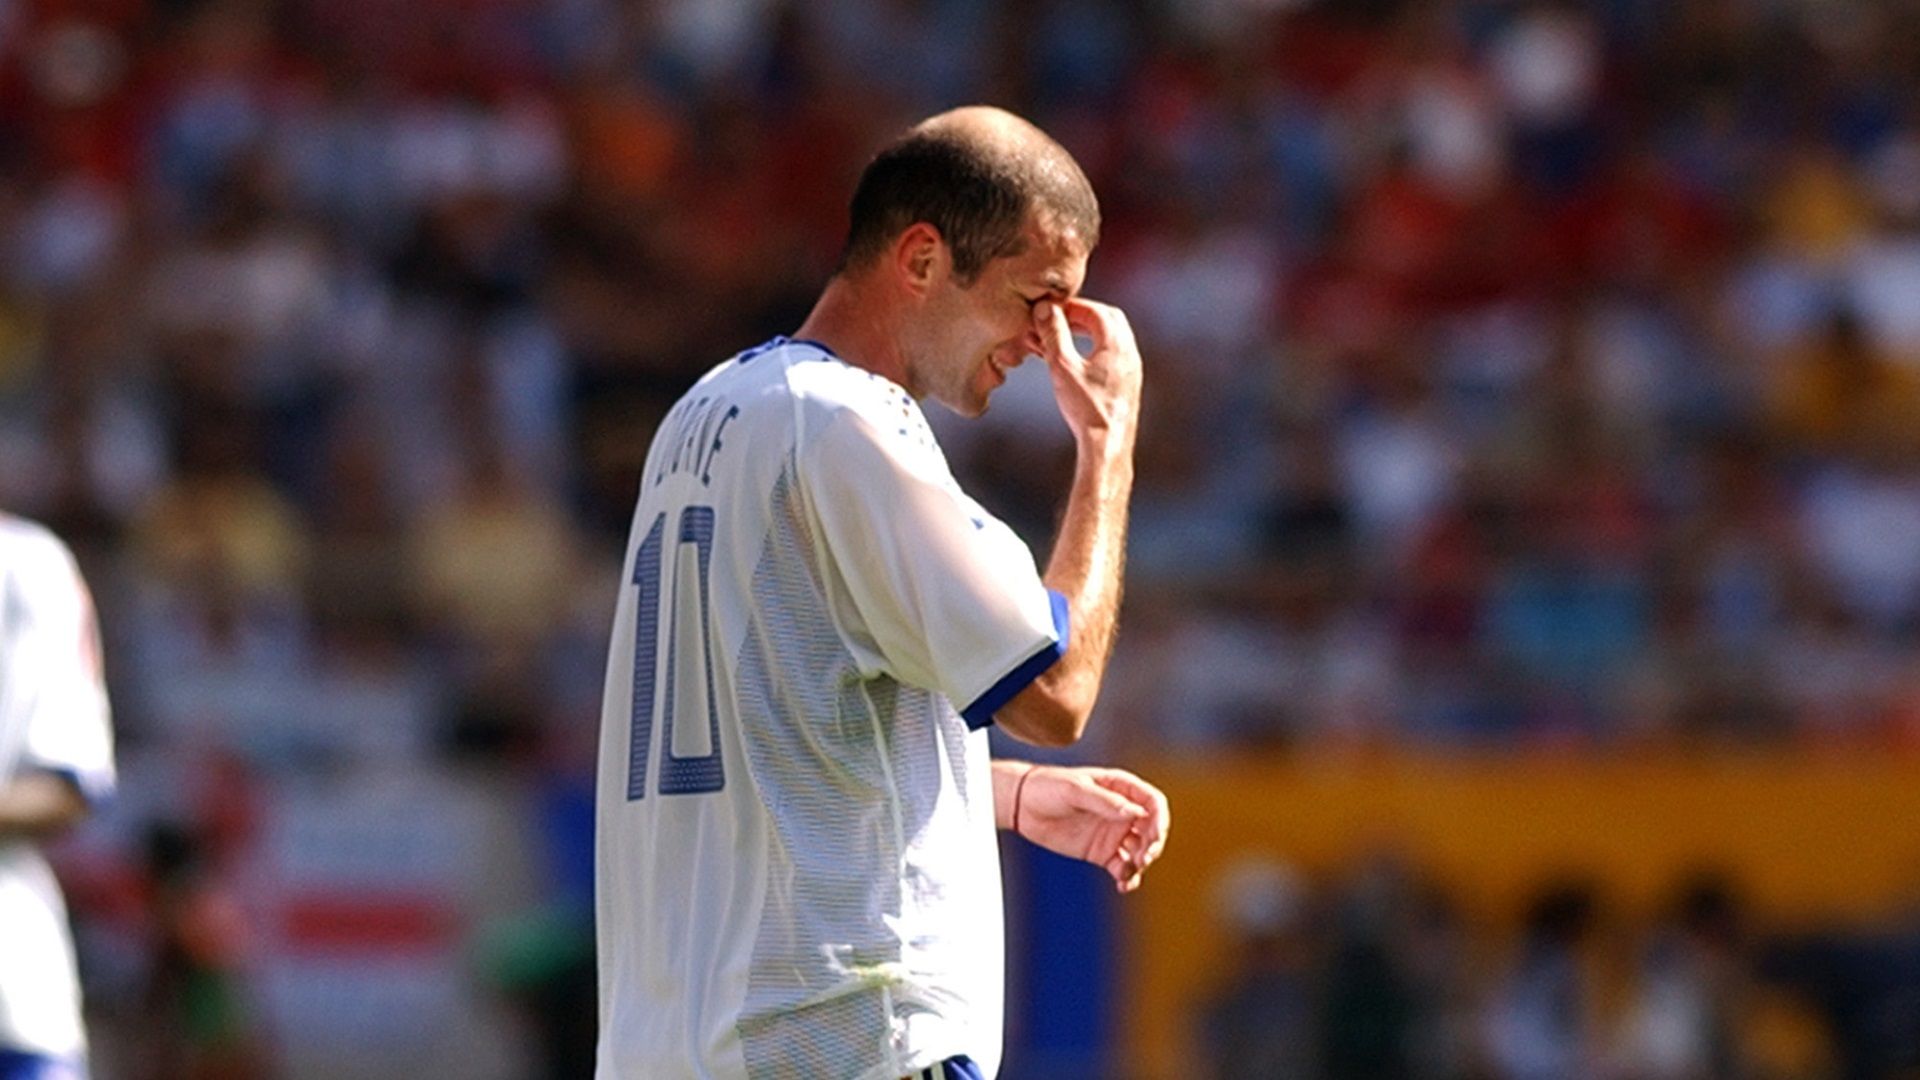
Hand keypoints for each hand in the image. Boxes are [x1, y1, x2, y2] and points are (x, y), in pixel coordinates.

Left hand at [1012, 765, 1169, 893]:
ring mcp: (1113, 833)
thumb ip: (1105, 801)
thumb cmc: (1047, 787)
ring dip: (1141, 862)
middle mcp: (1122, 811)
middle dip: (1153, 845)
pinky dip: (1129, 878)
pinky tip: (1123, 885)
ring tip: (1128, 872)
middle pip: (1152, 829)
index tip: (1154, 835)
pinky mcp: (1102, 853)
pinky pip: (1123, 867)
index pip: (1152, 802)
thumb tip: (1135, 813)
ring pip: (1140, 850)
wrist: (1021, 806)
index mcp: (1120, 788)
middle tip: (1143, 858)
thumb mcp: (1075, 790)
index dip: (1159, 818)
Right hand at [1034, 298, 1141, 449]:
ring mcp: (1132, 369)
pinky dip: (1095, 348)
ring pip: (1112, 337)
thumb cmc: (1087, 409)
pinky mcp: (1128, 384)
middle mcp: (1130, 353)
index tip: (1052, 310)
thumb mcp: (1062, 366)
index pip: (1096, 311)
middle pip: (1109, 319)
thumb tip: (1046, 310)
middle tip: (1060, 319)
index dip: (1072, 307)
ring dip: (1088, 332)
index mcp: (1117, 344)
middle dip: (1082, 315)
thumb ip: (1054, 334)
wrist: (1107, 444)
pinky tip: (1078, 361)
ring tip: (1064, 339)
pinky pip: (1114, 355)